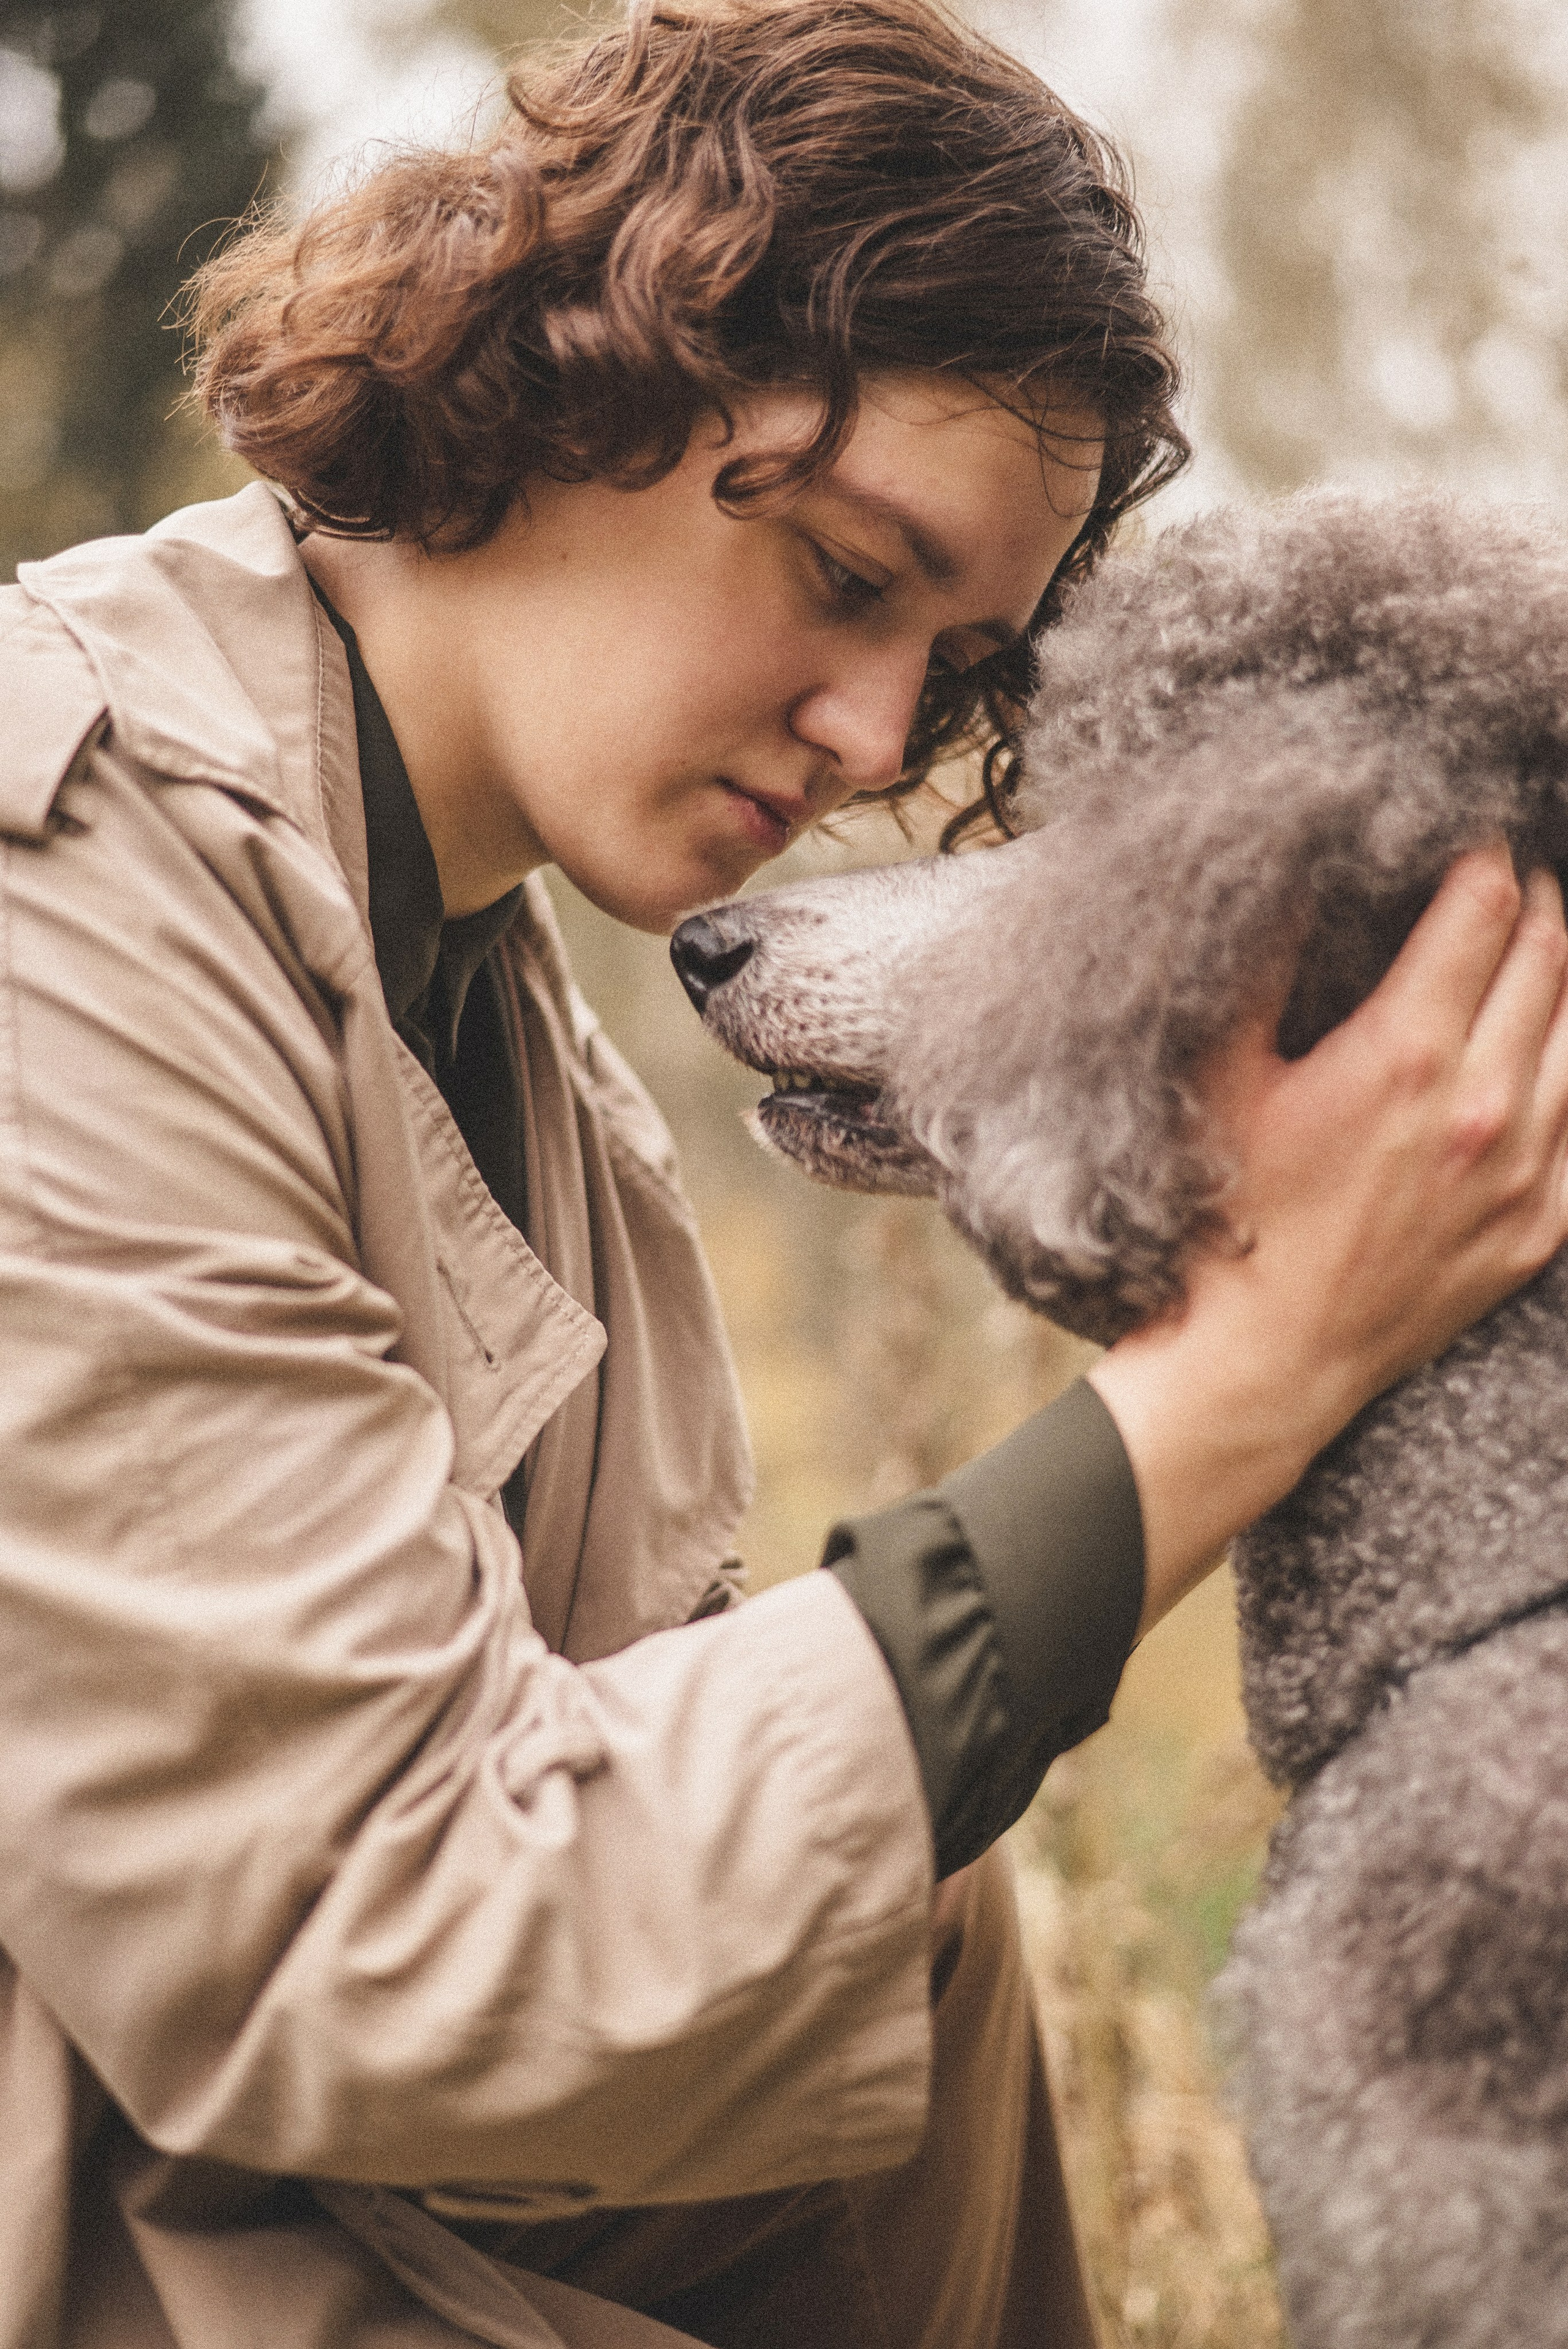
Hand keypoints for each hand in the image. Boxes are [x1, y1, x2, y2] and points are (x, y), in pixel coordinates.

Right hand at [1090, 846, 1567, 1633]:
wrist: (1263, 1365)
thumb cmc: (1227, 1221)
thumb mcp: (1218, 1078)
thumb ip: (1256, 966)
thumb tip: (1287, 873)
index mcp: (1404, 1055)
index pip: (1486, 905)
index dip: (1482, 854)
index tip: (1467, 838)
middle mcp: (1484, 1106)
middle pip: (1551, 953)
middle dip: (1532, 899)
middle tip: (1504, 881)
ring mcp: (1526, 1174)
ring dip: (1563, 978)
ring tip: (1534, 952)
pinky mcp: (1542, 1230)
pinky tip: (1542, 1053)